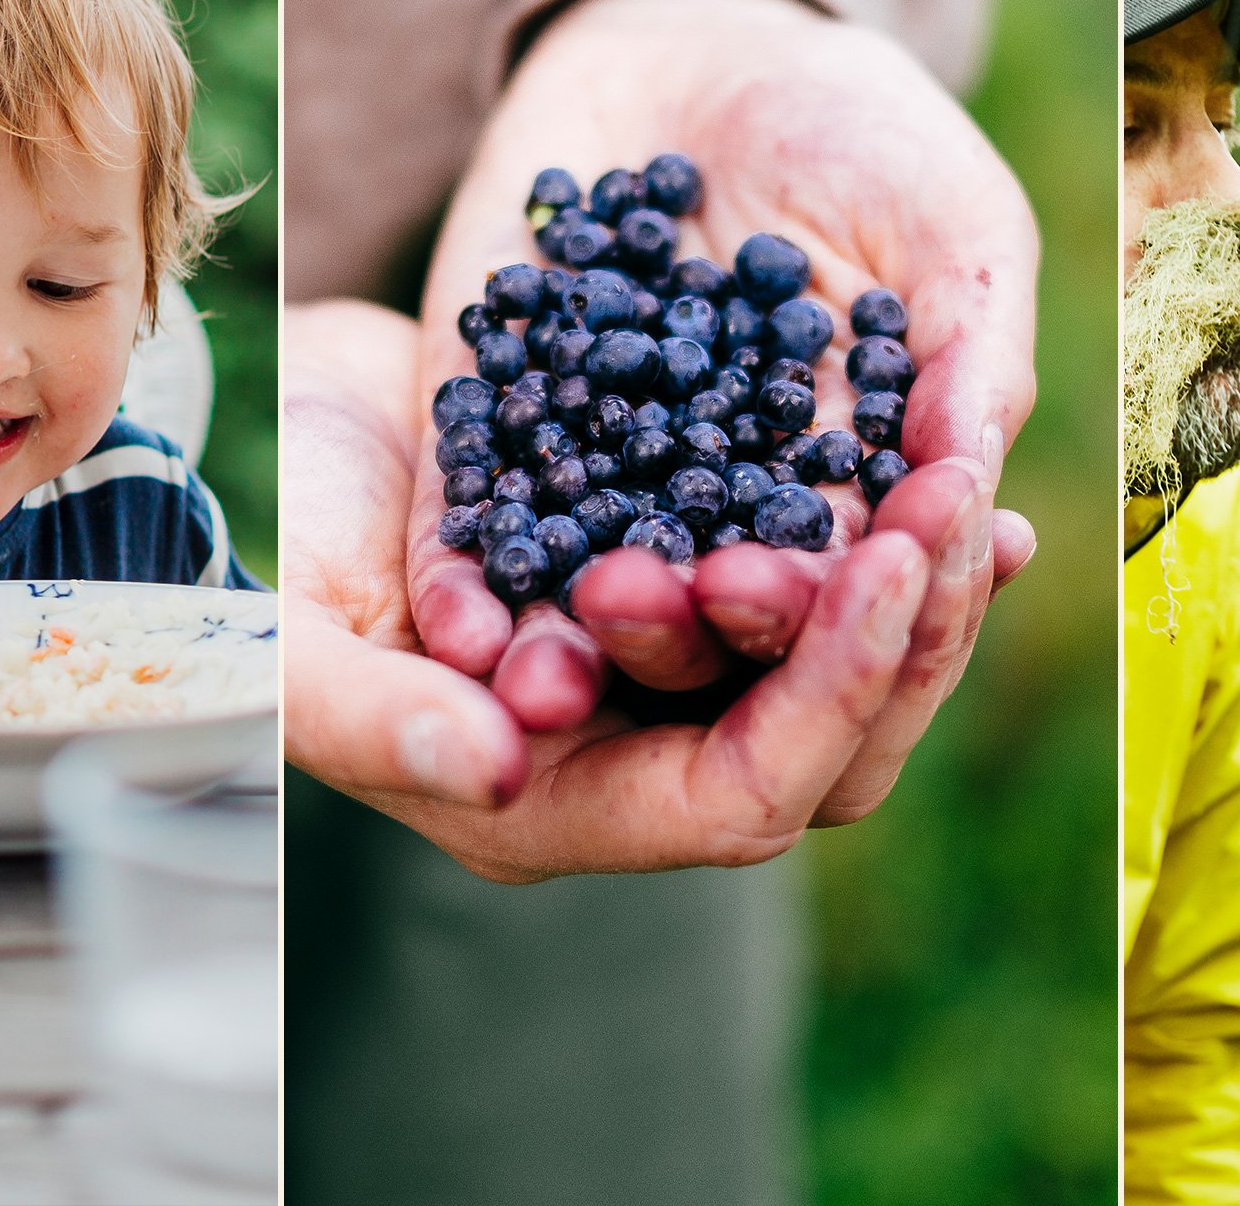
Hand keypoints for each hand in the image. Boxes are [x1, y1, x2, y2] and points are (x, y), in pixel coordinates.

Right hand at [286, 301, 950, 881]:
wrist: (282, 433)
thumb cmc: (269, 547)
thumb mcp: (291, 642)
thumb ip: (379, 719)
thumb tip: (499, 767)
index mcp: (548, 806)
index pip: (739, 796)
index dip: (828, 693)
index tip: (882, 564)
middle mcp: (630, 761)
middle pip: (828, 748)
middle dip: (905, 632)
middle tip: (959, 505)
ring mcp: (668, 678)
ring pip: (840, 669)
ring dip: (916, 581)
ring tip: (970, 479)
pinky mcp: (691, 586)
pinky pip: (820, 580)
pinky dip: (883, 526)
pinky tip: (944, 449)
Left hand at [406, 0, 1038, 769]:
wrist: (698, 47)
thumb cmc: (861, 135)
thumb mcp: (952, 225)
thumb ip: (971, 352)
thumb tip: (972, 486)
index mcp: (844, 496)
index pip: (842, 585)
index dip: (832, 598)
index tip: (824, 593)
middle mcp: (720, 515)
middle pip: (706, 616)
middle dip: (691, 625)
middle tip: (682, 604)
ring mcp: (598, 481)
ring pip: (581, 596)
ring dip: (565, 641)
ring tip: (545, 673)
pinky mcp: (489, 435)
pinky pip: (469, 525)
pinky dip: (457, 579)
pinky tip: (448, 623)